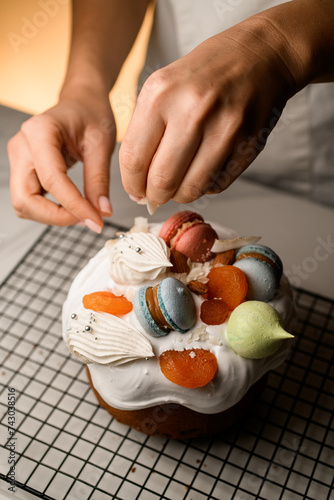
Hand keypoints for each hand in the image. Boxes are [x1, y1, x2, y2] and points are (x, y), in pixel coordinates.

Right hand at [8, 89, 115, 230]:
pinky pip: (30, 199)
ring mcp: (18, 158)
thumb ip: (99, 180)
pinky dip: (49, 210)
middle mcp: (22, 146)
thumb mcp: (102, 145)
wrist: (82, 102)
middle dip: (56, 217)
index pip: (52, 181)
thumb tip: (102, 212)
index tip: (97, 221)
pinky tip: (73, 206)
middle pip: (25, 199)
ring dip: (52, 216)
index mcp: (40, 132)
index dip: (75, 207)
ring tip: (83, 212)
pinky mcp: (23, 169)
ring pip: (24, 204)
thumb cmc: (91, 114)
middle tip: (88, 219)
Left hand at [119, 16, 297, 204]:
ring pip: (191, 189)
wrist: (260, 55)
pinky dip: (207, 186)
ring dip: (181, 195)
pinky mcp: (248, 144)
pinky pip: (218, 185)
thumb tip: (136, 182)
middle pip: (162, 181)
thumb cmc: (206, 73)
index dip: (132, 184)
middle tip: (156, 196)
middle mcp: (192, 111)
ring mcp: (224, 129)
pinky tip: (205, 171)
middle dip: (155, 197)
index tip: (135, 191)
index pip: (133, 159)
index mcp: (161, 94)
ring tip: (180, 185)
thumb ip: (145, 132)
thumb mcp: (163, 87)